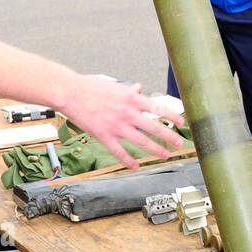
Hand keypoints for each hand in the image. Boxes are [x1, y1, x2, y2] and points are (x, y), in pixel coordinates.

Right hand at [60, 77, 185, 169]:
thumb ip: (129, 90)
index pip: (157, 108)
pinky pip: (120, 152)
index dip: (171, 116)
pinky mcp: (104, 136)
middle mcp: (127, 112)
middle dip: (168, 136)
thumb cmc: (90, 87)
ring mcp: (116, 125)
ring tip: (165, 154)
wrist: (70, 92)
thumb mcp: (115, 86)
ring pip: (141, 141)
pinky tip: (136, 166)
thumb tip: (139, 88)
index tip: (181, 122)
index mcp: (131, 98)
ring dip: (155, 149)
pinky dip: (129, 161)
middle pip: (153, 126)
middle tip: (178, 142)